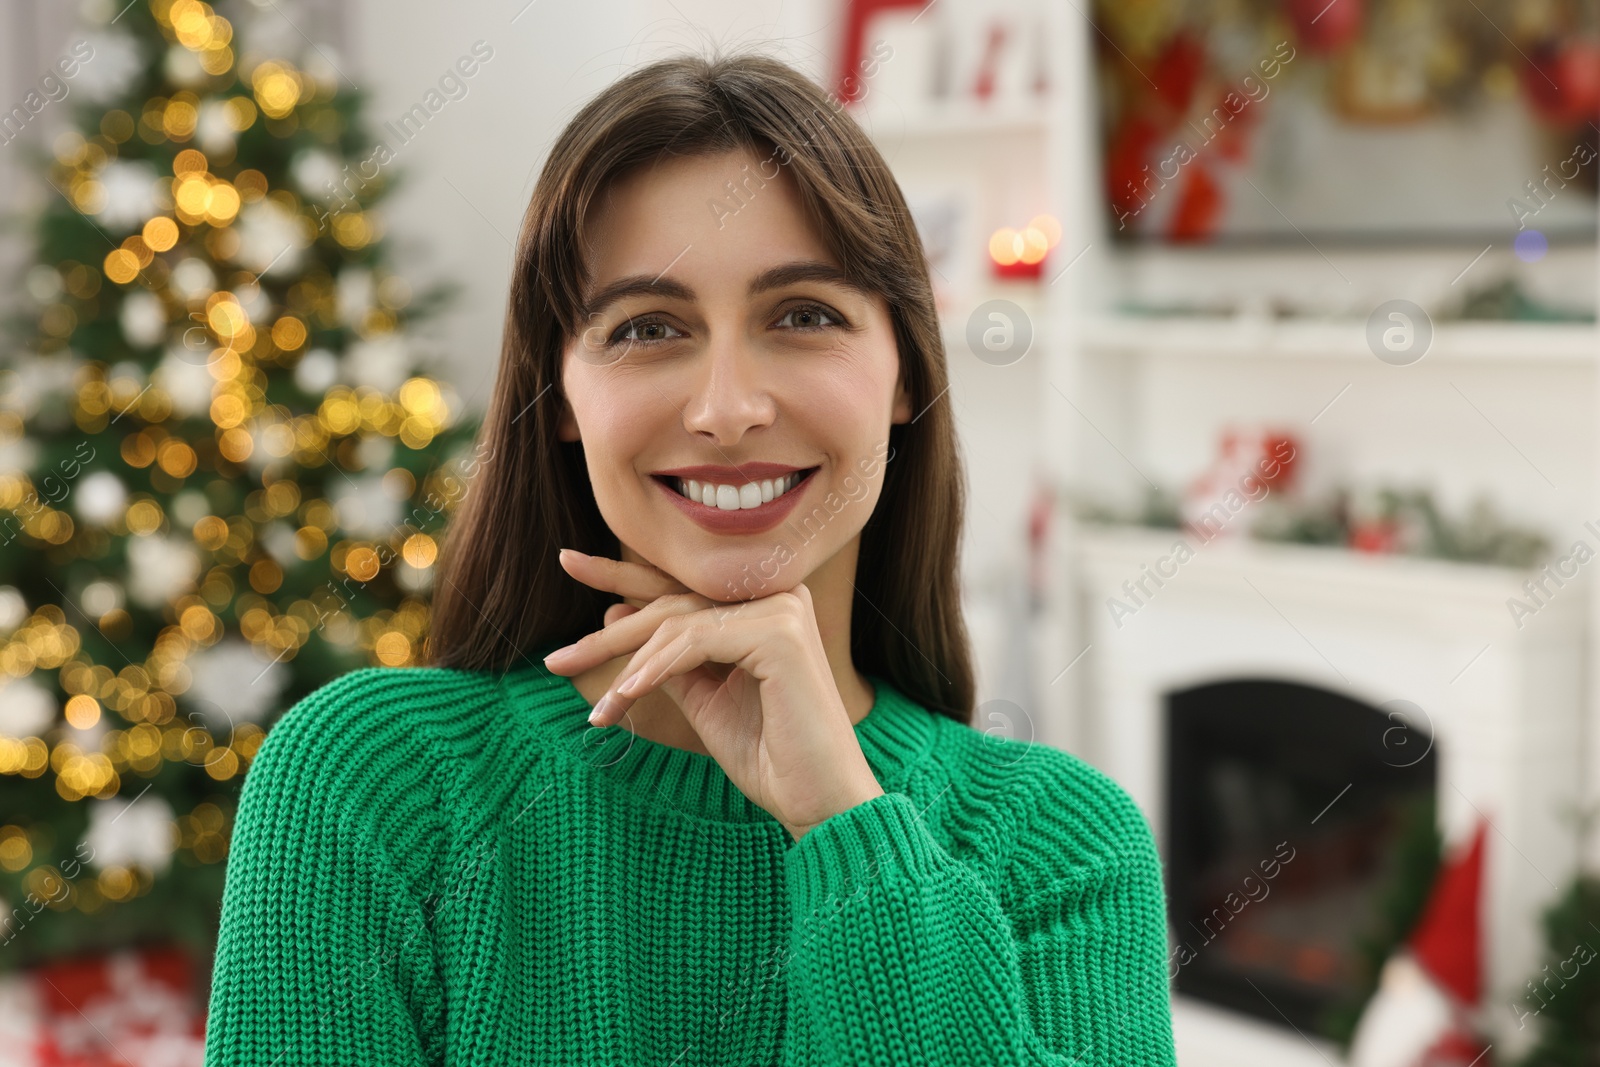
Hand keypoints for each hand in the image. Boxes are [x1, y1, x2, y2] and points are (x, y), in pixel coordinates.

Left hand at [540, 549, 884, 840]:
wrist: (819, 801)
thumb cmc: (771, 756)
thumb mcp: (705, 701)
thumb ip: (668, 659)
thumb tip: (616, 614)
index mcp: (764, 607)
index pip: (683, 588)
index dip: (623, 575)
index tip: (570, 564)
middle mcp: (778, 595)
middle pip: (673, 603)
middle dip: (610, 634)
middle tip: (556, 660)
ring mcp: (782, 608)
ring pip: (678, 623)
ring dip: (628, 667)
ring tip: (599, 709)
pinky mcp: (780, 632)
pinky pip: (695, 642)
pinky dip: (655, 669)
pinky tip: (627, 696)